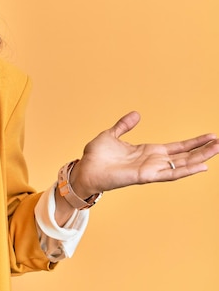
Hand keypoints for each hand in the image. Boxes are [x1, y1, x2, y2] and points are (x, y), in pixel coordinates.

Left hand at [70, 111, 218, 197]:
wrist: (84, 169)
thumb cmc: (95, 156)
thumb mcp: (111, 135)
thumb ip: (124, 125)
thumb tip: (136, 114)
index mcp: (147, 152)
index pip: (176, 147)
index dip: (193, 143)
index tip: (210, 137)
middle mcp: (152, 162)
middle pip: (184, 156)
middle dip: (202, 150)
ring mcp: (150, 170)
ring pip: (181, 165)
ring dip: (199, 158)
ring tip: (217, 150)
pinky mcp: (144, 176)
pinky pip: (168, 174)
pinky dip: (185, 171)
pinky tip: (201, 166)